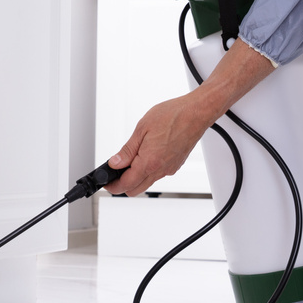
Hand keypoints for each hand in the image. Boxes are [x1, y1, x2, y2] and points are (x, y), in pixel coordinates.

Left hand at [105, 41, 277, 196]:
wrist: (196, 113)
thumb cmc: (172, 116)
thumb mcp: (142, 129)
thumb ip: (127, 151)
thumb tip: (114, 163)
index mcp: (149, 162)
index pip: (126, 184)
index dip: (112, 186)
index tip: (106, 182)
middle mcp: (160, 170)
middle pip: (136, 189)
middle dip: (122, 185)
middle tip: (114, 174)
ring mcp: (169, 169)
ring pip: (147, 182)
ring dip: (136, 177)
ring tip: (129, 160)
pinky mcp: (175, 165)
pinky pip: (158, 174)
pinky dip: (148, 170)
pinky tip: (146, 155)